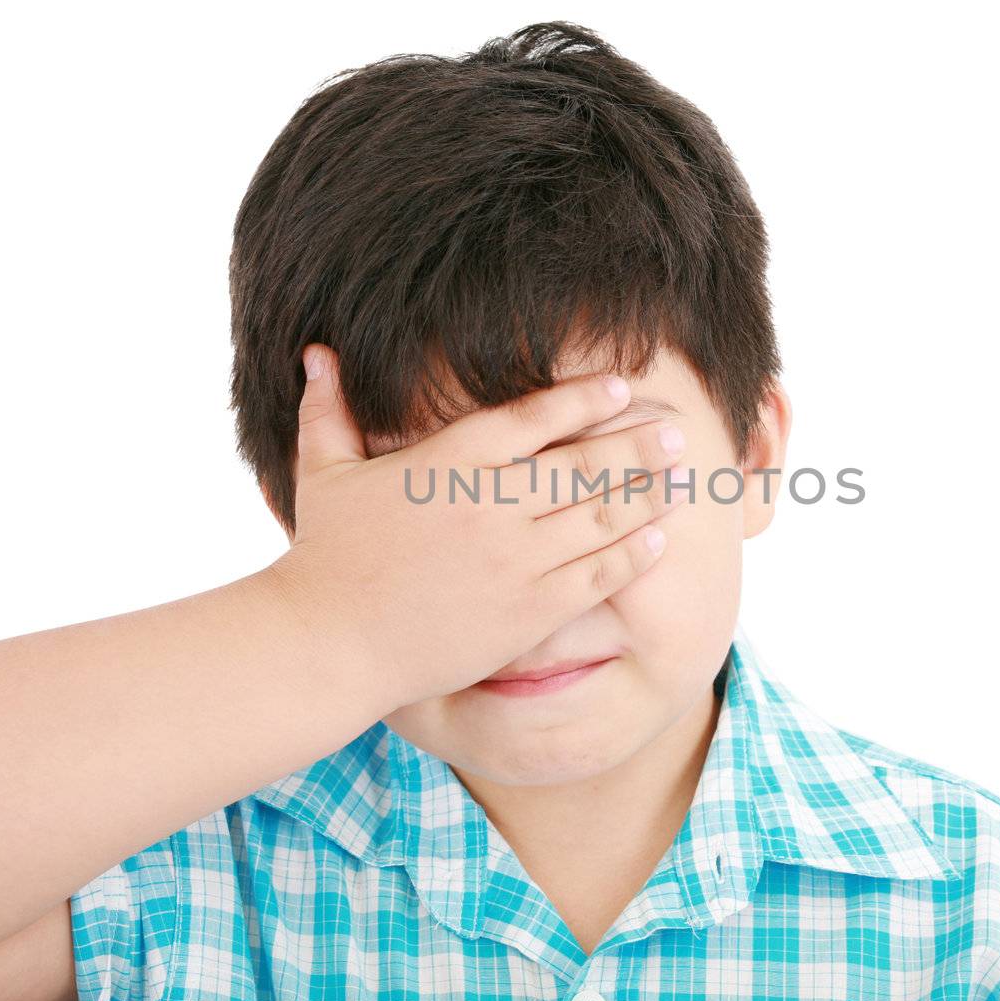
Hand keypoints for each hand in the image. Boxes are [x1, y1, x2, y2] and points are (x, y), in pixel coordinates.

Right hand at [259, 344, 688, 710]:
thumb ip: (329, 411)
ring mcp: (516, 561)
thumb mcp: (324, 474)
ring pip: (601, 517)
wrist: (329, 646)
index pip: (533, 417)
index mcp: (449, 464)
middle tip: (675, 432)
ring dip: (648, 493)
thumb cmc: (325, 559)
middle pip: (584, 464)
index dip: (583, 399)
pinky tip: (658, 539)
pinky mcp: (527, 612)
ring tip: (683, 476)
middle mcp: (492, 506)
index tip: (620, 388)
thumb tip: (316, 354)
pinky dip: (632, 555)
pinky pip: (595, 577)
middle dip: (637, 445)